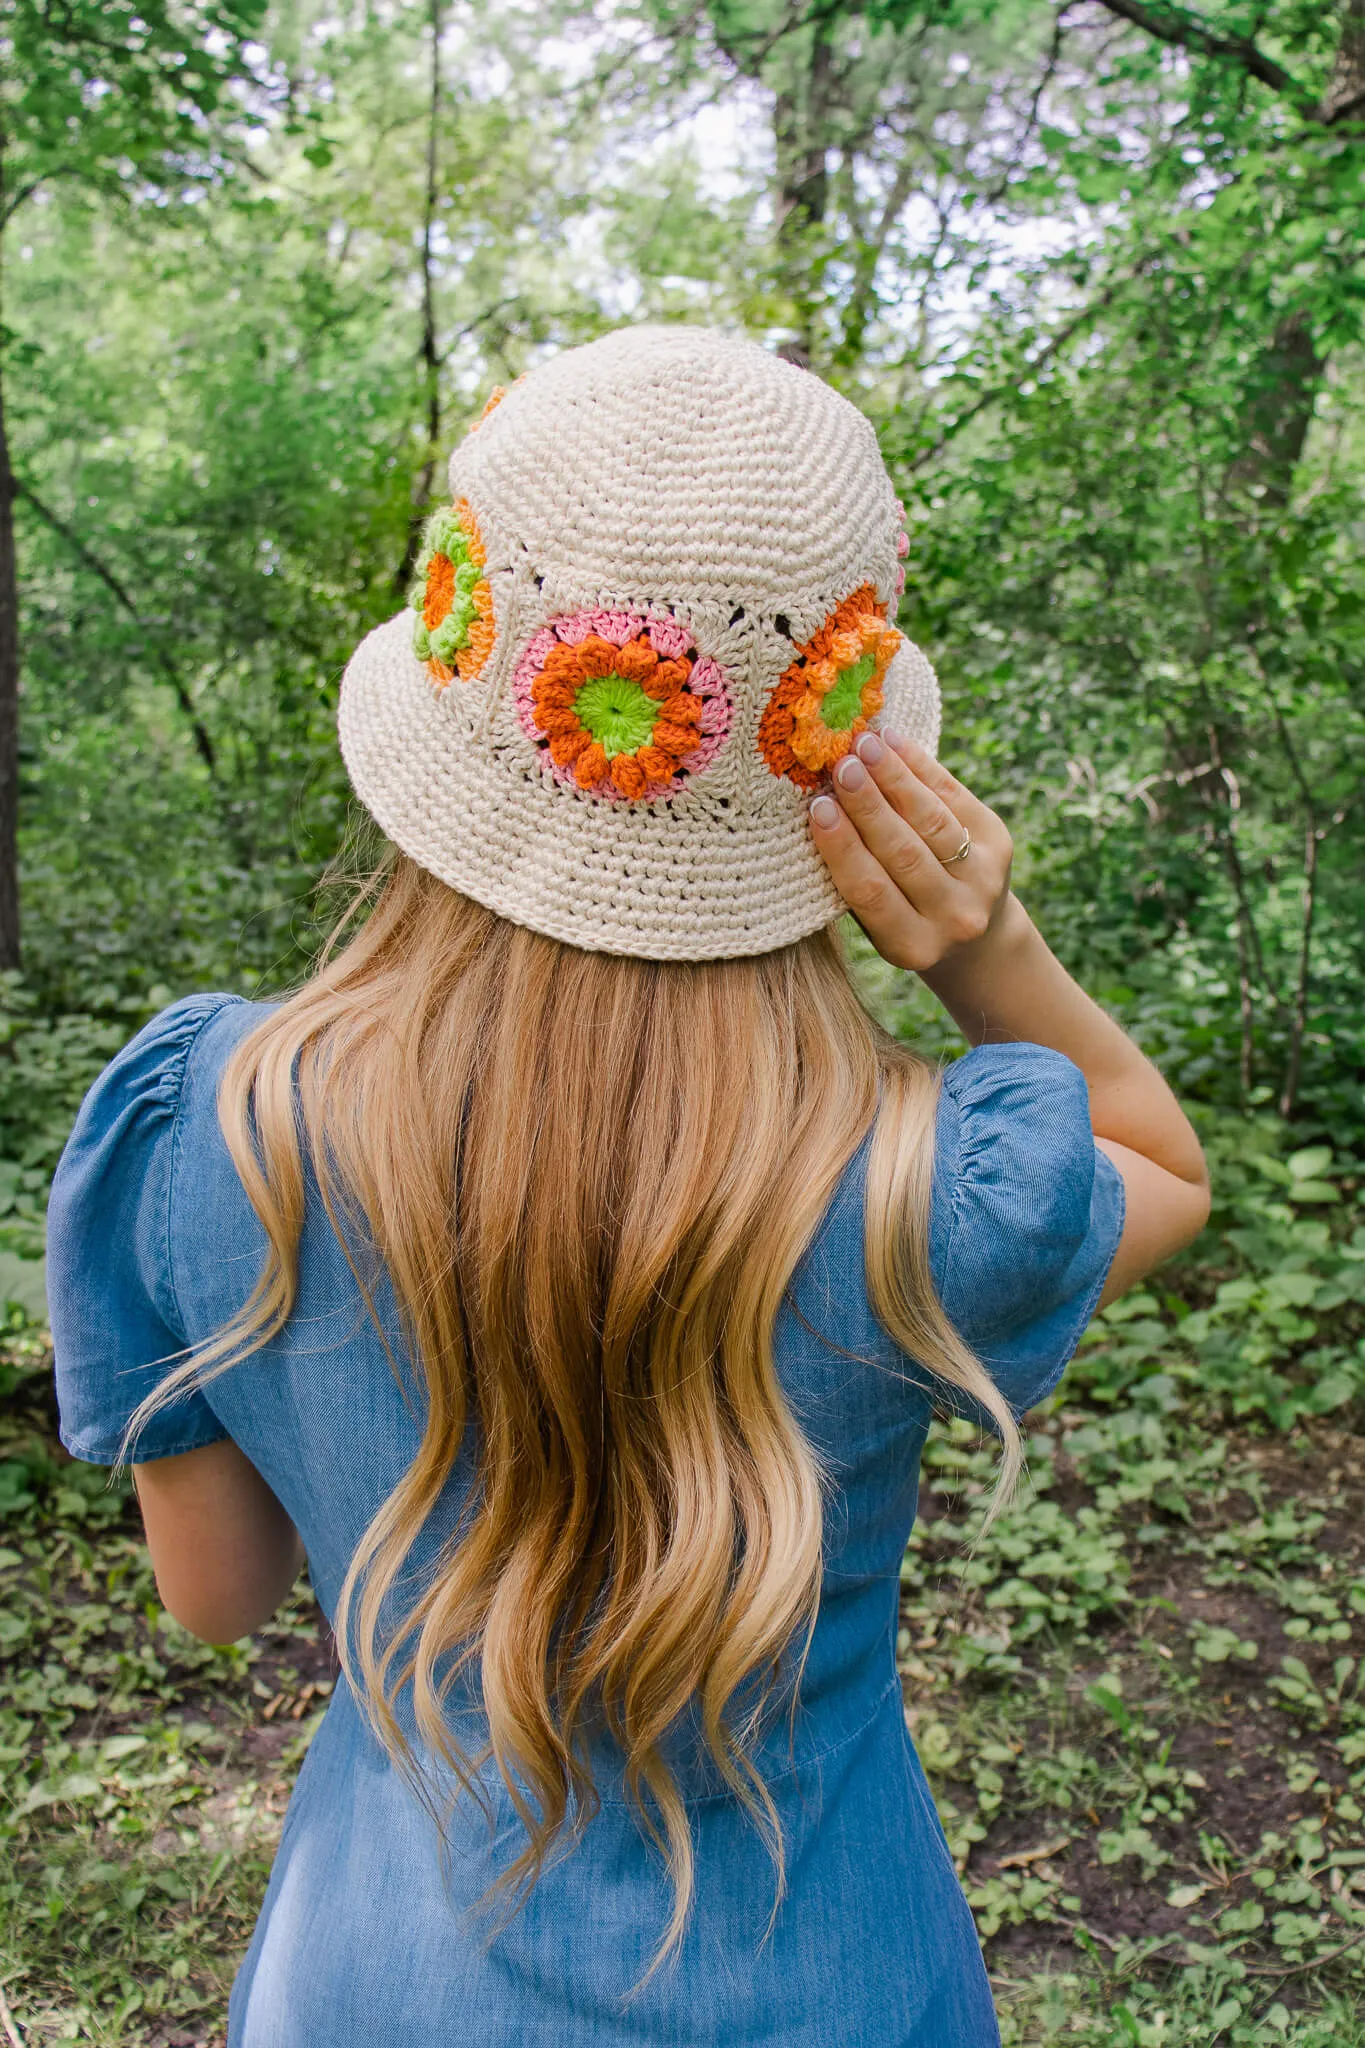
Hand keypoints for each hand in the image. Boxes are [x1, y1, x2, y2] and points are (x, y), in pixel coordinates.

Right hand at [808, 729, 1013, 974]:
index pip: (871, 890)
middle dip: (869, 805)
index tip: (818, 807)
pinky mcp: (1000, 845)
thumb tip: (819, 802)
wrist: (978, 936)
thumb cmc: (903, 919)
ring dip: (896, 778)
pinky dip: (922, 767)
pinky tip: (893, 742)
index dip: (844, 847)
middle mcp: (954, 918)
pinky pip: (955, 797)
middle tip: (842, 765)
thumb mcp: (878, 921)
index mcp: (911, 945)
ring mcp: (983, 881)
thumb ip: (855, 876)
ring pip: (933, 821)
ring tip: (866, 745)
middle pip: (905, 852)